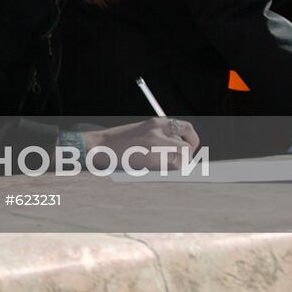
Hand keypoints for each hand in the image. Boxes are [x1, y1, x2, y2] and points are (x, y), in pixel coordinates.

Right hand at [83, 117, 200, 171]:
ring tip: (167, 165)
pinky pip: (172, 166)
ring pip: (184, 155)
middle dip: (191, 152)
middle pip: (189, 140)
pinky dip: (170, 169)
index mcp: (156, 122)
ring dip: (180, 163)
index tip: (187, 147)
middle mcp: (159, 130)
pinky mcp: (152, 158)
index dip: (191, 139)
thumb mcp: (142, 131)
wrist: (100, 146)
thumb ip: (160, 136)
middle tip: (185, 159)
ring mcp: (157, 144)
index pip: (186, 127)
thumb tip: (179, 148)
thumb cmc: (120, 142)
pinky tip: (157, 168)